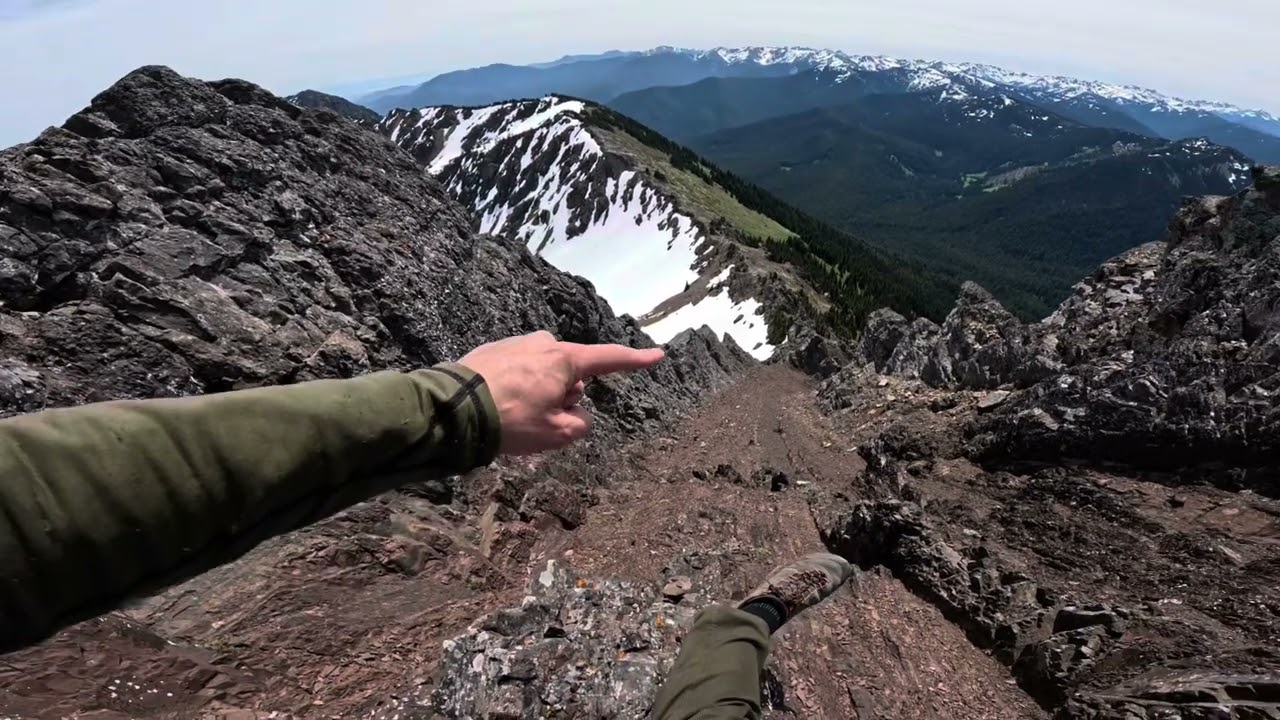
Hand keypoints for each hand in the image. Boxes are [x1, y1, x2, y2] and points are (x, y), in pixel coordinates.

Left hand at [458, 331, 664, 454]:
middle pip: (570, 373)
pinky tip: (500, 405)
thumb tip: (576, 414)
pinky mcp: (492, 350)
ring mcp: (516, 344)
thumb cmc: (510, 420)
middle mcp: (542, 344)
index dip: (635, 361)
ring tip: (514, 415)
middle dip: (564, 394)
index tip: (657, 355)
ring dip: (539, 392)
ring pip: (543, 373)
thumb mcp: (556, 434)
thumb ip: (579, 424)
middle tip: (541, 419)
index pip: (609, 359)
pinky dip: (516, 388)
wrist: (454, 409)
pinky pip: (518, 371)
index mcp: (564, 359)